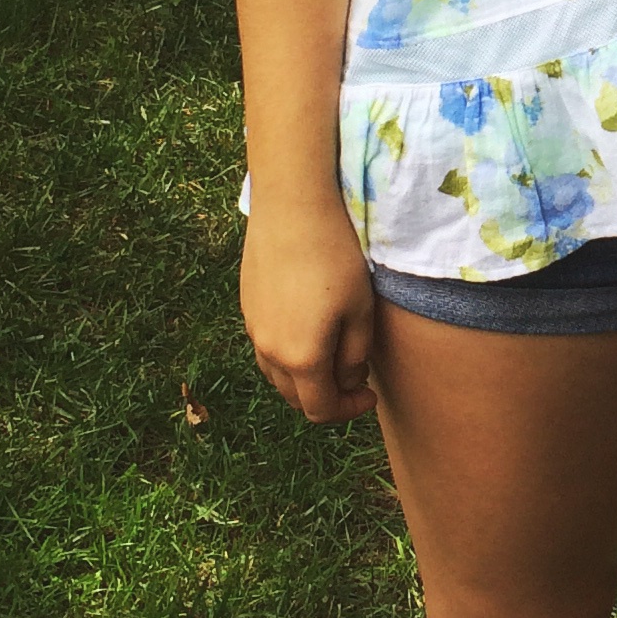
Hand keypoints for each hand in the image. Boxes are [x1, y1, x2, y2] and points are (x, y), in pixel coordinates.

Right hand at [242, 195, 379, 420]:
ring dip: (304, 379)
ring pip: (277, 376)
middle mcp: (269, 351)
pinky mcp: (246, 307)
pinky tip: (308, 330)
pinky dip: (287, 356)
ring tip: (332, 356)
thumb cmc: (336, 257)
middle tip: (355, 377)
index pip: (321, 409)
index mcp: (301, 359)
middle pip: (296, 398)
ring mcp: (252, 330)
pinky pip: (266, 349)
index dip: (349, 410)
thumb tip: (346, 380)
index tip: (370, 395)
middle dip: (327, 397)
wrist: (292, 207)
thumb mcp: (360, 310)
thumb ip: (354, 354)